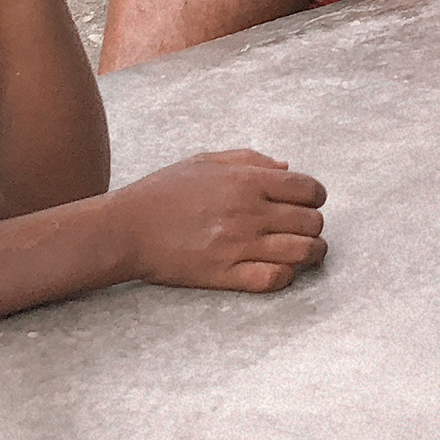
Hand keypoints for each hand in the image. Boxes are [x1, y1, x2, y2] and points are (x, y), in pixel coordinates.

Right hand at [115, 150, 327, 290]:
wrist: (125, 229)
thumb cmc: (162, 192)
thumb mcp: (205, 161)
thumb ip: (250, 159)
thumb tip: (287, 166)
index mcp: (246, 180)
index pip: (309, 189)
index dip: (315, 197)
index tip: (307, 203)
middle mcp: (249, 211)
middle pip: (312, 221)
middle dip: (313, 225)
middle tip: (302, 229)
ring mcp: (238, 245)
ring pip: (303, 251)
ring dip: (311, 252)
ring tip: (303, 253)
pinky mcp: (224, 274)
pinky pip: (274, 279)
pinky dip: (286, 276)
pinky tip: (279, 270)